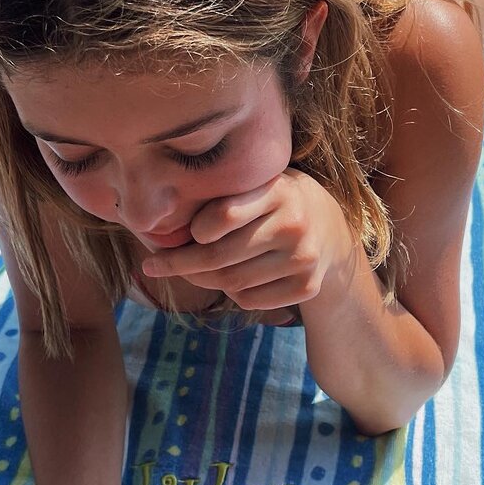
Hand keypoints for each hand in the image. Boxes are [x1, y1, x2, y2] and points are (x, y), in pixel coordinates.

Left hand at [140, 167, 355, 310]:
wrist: (329, 228)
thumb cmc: (271, 202)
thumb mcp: (255, 184)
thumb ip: (219, 197)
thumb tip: (159, 230)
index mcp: (277, 190)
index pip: (224, 215)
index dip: (195, 230)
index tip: (183, 233)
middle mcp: (294, 224)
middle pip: (220, 256)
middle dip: (179, 264)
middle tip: (154, 265)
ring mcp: (303, 258)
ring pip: (231, 283)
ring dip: (203, 280)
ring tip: (193, 269)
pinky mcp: (306, 287)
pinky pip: (249, 300)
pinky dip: (231, 294)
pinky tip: (232, 278)